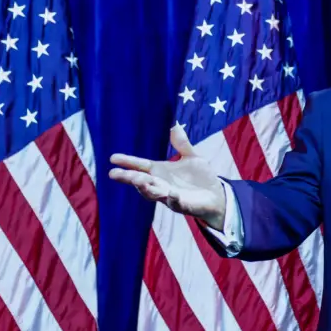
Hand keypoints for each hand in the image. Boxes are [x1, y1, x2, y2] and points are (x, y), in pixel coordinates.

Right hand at [108, 126, 226, 230]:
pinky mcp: (183, 205)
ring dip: (145, 188)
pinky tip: (172, 194)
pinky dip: (173, 199)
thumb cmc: (201, 178)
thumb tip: (174, 125)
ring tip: (138, 180)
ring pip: (154, 194)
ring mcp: (171, 196)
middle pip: (141, 181)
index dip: (128, 162)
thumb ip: (182, 144)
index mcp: (161, 172)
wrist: (217, 196)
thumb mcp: (192, 157)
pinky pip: (176, 204)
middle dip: (129, 178)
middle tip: (114, 174)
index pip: (140, 166)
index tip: (113, 158)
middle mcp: (162, 184)